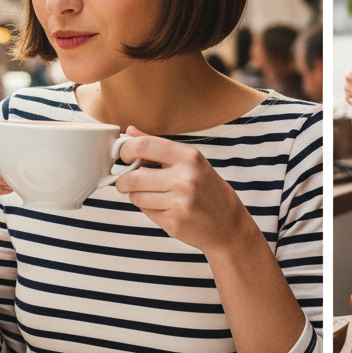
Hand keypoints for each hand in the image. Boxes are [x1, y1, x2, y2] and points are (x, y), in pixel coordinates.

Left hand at [116, 127, 252, 255]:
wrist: (227, 221)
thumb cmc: (206, 188)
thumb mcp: (190, 160)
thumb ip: (158, 146)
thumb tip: (129, 130)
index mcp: (189, 156)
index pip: (143, 146)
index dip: (125, 150)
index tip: (124, 156)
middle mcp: (185, 177)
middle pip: (133, 176)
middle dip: (124, 181)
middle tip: (128, 182)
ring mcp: (180, 201)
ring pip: (135, 196)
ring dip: (138, 196)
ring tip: (155, 195)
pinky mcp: (174, 222)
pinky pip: (145, 212)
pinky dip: (149, 209)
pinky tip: (166, 208)